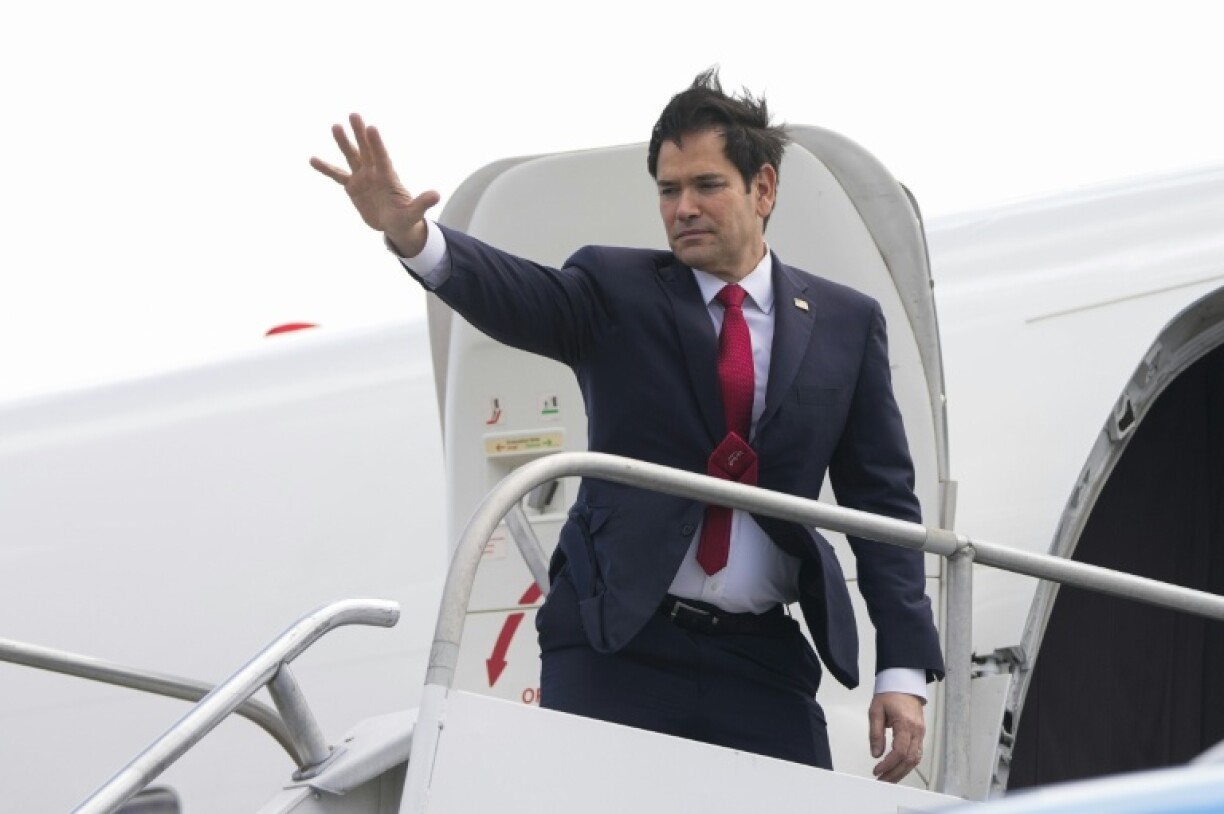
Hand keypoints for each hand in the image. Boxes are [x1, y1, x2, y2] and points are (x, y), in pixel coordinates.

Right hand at [310, 113, 439, 255]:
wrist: (394, 225)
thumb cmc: (406, 217)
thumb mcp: (414, 213)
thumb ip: (422, 203)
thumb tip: (436, 195)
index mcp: (388, 176)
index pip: (381, 157)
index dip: (377, 143)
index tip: (371, 128)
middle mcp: (374, 172)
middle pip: (366, 150)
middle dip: (360, 134)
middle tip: (354, 115)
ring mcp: (362, 177)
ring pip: (351, 157)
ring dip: (343, 143)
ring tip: (335, 126)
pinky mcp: (352, 186)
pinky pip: (337, 175)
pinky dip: (325, 168)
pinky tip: (312, 159)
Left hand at [868, 692, 925, 782]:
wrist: (904, 684)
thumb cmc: (890, 694)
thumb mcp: (876, 711)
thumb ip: (875, 733)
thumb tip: (875, 753)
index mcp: (906, 724)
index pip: (900, 751)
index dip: (888, 764)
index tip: (877, 770)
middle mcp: (917, 731)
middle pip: (909, 760)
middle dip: (895, 773)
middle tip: (881, 780)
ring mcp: (921, 734)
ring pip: (915, 760)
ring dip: (902, 772)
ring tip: (888, 779)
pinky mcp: (920, 735)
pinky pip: (916, 754)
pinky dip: (907, 765)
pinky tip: (897, 770)